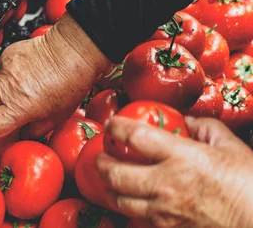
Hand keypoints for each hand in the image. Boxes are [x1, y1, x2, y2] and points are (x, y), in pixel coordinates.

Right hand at [0, 13, 108, 154]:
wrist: (74, 49)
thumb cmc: (71, 84)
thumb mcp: (56, 116)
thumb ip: (33, 129)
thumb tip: (17, 135)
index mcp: (21, 106)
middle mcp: (8, 87)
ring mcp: (4, 69)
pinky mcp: (6, 55)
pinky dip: (1, 82)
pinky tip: (15, 82)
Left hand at [96, 116, 252, 227]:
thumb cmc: (250, 183)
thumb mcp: (230, 145)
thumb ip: (203, 127)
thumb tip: (186, 120)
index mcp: (181, 156)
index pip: (134, 136)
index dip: (116, 127)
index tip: (111, 124)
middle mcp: (168, 184)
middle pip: (116, 173)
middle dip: (102, 163)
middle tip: (101, 156)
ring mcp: (167, 211)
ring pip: (121, 202)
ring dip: (110, 190)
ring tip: (109, 181)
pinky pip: (140, 222)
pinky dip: (130, 213)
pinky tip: (131, 205)